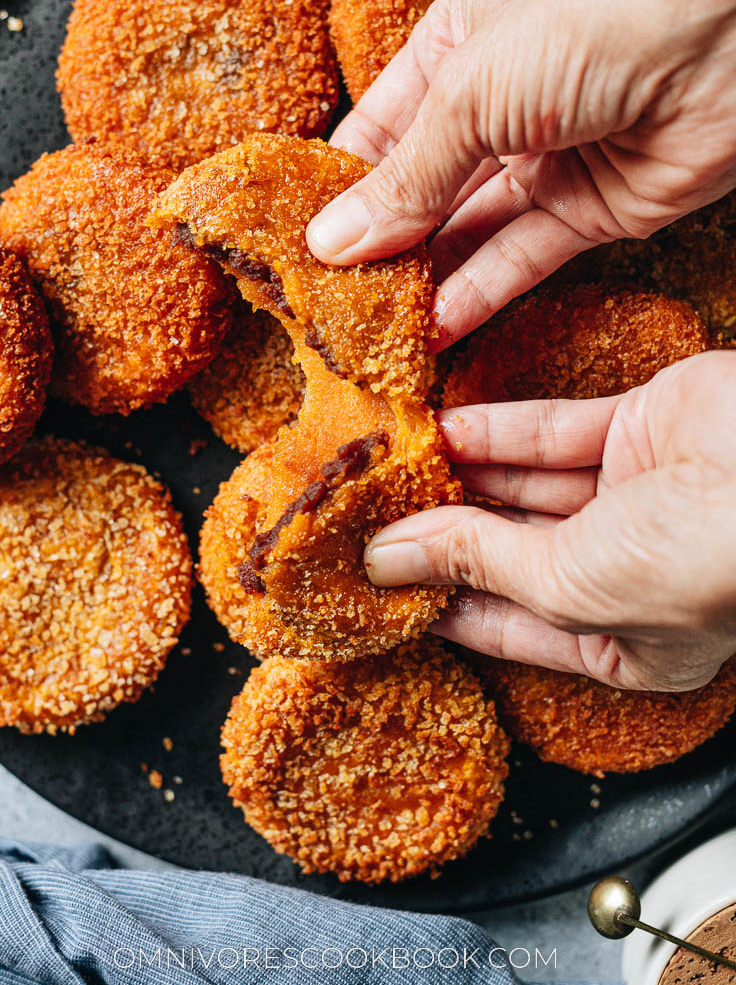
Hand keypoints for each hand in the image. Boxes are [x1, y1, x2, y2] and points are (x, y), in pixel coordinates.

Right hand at [307, 0, 735, 349]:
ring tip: (376, 330)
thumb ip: (404, 180)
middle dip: (378, 246)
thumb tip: (331, 241)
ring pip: (467, 233)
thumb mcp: (468, 96)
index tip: (295, 246)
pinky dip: (481, 294)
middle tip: (332, 304)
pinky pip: (521, 258)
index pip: (375, 134)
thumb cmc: (588, 26)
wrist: (720, 36)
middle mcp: (493, 107)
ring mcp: (542, 161)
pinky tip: (437, 327)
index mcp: (451, 51)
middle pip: (419, 191)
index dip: (337, 191)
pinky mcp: (589, 210)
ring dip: (424, 280)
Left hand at [364, 351, 735, 691]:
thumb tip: (390, 559)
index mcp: (626, 645)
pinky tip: (442, 428)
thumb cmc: (704, 564)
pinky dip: (497, 432)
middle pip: (511, 552)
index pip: (509, 628)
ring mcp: (634, 497)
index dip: (442, 607)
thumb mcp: (570, 585)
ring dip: (461, 477)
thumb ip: (478, 561)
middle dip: (442, 535)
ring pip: (526, 488)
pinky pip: (552, 434)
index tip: (378, 590)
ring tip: (394, 468)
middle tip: (371, 518)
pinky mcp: (640, 430)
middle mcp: (628, 572)